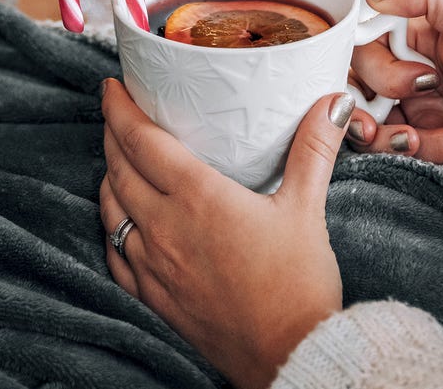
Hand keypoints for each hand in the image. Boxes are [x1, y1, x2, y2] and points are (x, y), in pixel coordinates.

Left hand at [99, 79, 349, 388]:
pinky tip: (122, 220)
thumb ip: (314, 149)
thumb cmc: (298, 284)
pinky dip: (113, 224)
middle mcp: (167, 228)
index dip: (121, 110)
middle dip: (112, 134)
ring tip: (118, 158)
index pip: (143, 142)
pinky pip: (116, 252)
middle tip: (117, 113)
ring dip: (109, 176)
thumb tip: (333, 103)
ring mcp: (155, 264)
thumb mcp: (306, 208)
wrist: (289, 356)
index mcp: (200, 199)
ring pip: (111, 208)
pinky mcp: (155, 295)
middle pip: (119, 168)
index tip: (113, 87)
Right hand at [348, 0, 442, 177]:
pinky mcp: (421, 144)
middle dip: (384, 92)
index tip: (390, 65)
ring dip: (393, 135)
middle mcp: (406, 73)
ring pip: (369, 124)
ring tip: (420, 137)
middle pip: (357, 83)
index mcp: (415, 39)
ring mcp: (412, 111)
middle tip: (424, 90)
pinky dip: (434, 149)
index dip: (368, 56)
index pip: (363, 41)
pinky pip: (400, 152)